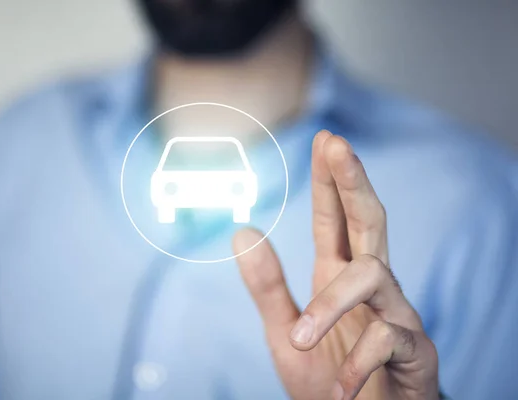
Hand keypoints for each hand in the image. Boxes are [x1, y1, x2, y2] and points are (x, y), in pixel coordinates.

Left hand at [233, 131, 438, 399]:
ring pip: (373, 276)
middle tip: (337, 144)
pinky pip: (386, 341)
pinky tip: (337, 388)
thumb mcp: (285, 333)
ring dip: (332, 305)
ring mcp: (396, 316)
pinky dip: (355, 363)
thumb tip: (241, 230)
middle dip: (352, 181)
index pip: (333, 218)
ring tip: (300, 338)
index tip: (325, 139)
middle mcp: (370, 287)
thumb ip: (267, 287)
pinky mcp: (415, 353)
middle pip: (368, 221)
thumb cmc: (328, 378)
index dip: (328, 180)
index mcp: (338, 276)